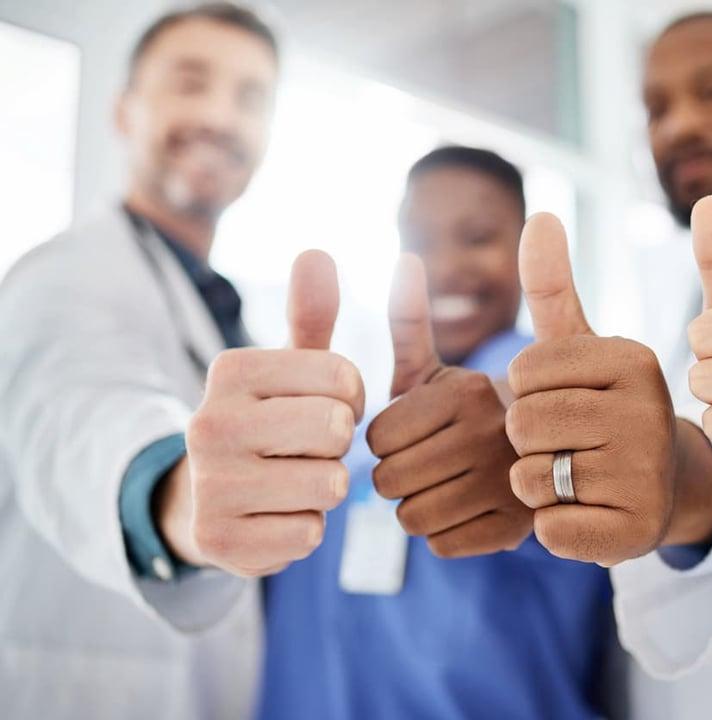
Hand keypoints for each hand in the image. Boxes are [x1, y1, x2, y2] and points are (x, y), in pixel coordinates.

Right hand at [158, 250, 364, 576]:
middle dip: (339, 443)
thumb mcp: (288, 369)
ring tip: (293, 480)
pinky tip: (276, 517)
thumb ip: (311, 314)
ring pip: (329, 485)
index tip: (324, 406)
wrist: (204, 501)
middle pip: (336, 429)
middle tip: (310, 448)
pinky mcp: (219, 542)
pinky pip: (309, 535)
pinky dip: (305, 529)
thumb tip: (318, 250)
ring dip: (326, 488)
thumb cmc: (267, 423)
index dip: (352, 399)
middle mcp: (209, 424)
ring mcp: (210, 487)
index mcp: (230, 371)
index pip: (344, 377)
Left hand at [365, 254, 531, 557]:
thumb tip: (403, 259)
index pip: (377, 438)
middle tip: (429, 463)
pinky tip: (469, 510)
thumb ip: (410, 320)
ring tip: (448, 484)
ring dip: (419, 506)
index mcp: (468, 391)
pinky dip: (446, 532)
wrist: (558, 455)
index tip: (417, 432)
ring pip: (411, 518)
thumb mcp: (444, 367)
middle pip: (388, 482)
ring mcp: (508, 486)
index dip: (387, 439)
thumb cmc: (477, 412)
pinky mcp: (516, 531)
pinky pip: (442, 543)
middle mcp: (492, 436)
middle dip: (398, 475)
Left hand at [505, 214, 676, 565]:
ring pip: (529, 478)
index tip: (566, 399)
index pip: (522, 371)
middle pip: (521, 423)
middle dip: (528, 440)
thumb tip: (541, 215)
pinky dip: (554, 526)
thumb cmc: (604, 412)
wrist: (660, 490)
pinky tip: (589, 514)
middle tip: (571, 444)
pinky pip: (547, 529)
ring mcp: (644, 474)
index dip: (525, 392)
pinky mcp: (633, 532)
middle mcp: (648, 411)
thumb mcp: (580, 348)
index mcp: (632, 359)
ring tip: (580, 477)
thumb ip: (552, 285)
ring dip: (538, 485)